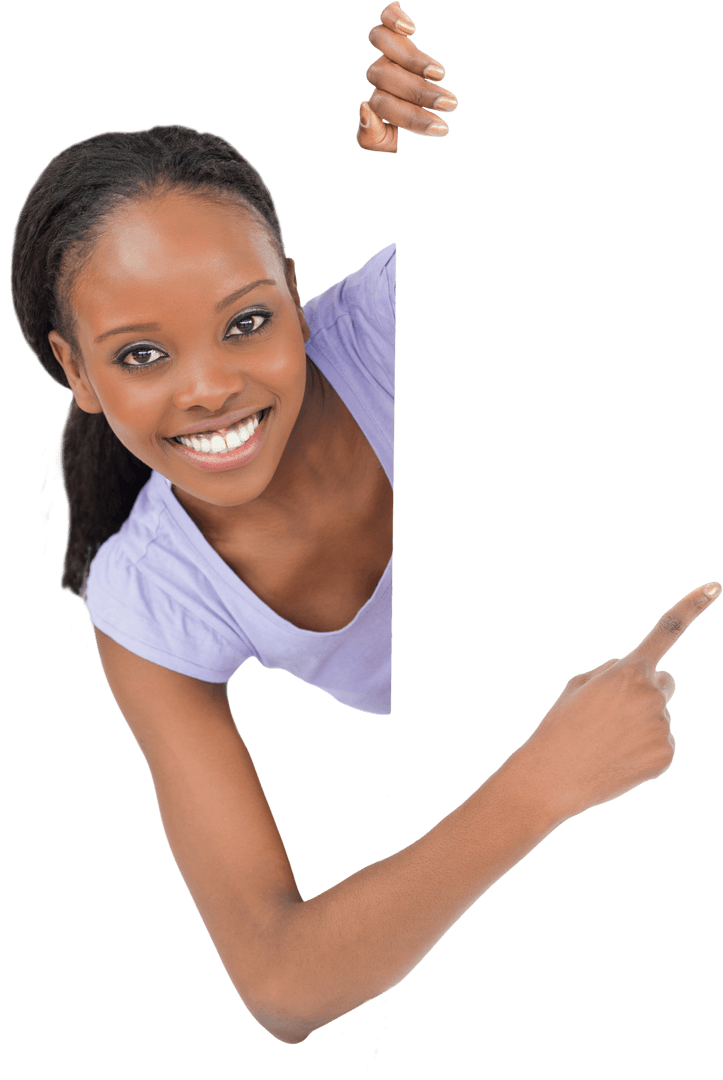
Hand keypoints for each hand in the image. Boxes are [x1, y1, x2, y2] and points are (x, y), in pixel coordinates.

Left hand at [357, 2, 457, 152]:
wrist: (425, 122)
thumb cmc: (408, 138)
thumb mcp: (389, 143)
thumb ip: (371, 136)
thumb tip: (364, 107)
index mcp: (378, 103)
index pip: (381, 105)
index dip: (411, 117)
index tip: (441, 128)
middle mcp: (380, 77)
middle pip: (385, 78)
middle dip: (420, 94)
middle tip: (451, 105)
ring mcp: (388, 54)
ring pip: (386, 49)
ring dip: (414, 61)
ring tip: (439, 74)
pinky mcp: (397, 33)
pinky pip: (384, 19)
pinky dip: (393, 19)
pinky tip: (411, 29)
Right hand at [513, 581, 721, 822]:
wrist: (552, 778)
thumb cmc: (561, 727)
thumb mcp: (578, 685)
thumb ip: (614, 672)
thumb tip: (645, 677)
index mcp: (628, 671)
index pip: (667, 631)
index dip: (692, 606)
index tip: (714, 586)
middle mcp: (653, 695)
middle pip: (664, 683)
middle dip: (646, 692)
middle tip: (612, 715)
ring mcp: (663, 726)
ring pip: (659, 716)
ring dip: (640, 724)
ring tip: (607, 742)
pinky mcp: (667, 754)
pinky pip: (661, 743)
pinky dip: (644, 751)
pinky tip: (619, 759)